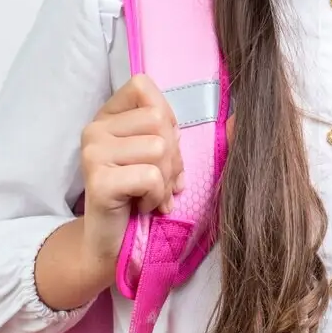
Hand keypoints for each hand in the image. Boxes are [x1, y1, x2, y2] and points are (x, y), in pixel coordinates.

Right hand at [79, 74, 184, 271]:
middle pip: (158, 121)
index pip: (142, 86)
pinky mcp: (99, 181)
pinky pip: (150, 176)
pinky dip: (155, 196)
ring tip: (153, 195)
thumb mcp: (162, 158)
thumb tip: (238, 119)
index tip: (161, 149)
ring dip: (165, 180)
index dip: (165, 117)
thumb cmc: (140, 197)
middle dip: (172, 157)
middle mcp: (95, 129)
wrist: (111, 246)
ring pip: (158, 148)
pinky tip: (143, 206)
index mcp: (108, 117)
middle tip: (160, 182)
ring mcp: (93, 154)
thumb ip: (181, 132)